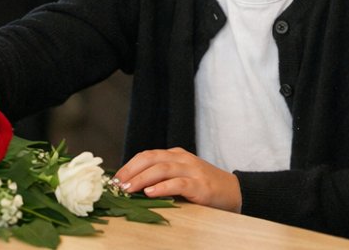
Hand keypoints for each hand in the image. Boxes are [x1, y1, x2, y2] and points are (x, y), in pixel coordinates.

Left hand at [113, 148, 241, 212]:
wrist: (234, 192)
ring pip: (162, 168)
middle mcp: (183, 159)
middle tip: (117, 184)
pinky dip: (162, 187)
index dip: (129, 166)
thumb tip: (131, 186)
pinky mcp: (201, 185)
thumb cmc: (204, 187)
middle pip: (151, 158)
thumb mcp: (182, 177)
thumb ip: (162, 178)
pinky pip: (178, 183)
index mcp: (176, 155)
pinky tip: (150, 193)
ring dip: (141, 178)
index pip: (147, 155)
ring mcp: (193, 171)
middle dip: (131, 170)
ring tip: (127, 189)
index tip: (114, 179)